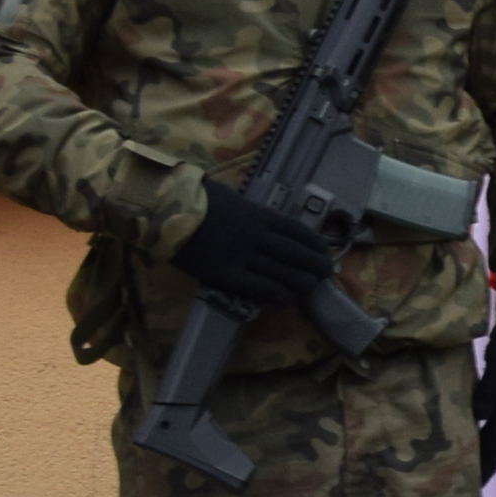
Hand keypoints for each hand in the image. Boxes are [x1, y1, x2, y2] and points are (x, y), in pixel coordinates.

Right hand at [179, 179, 335, 309]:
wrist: (169, 212)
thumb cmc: (198, 200)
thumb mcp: (231, 198)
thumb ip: (250, 210)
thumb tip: (261, 219)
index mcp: (261, 215)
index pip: (297, 231)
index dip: (314, 244)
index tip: (325, 251)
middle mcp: (258, 236)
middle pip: (296, 253)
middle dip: (315, 265)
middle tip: (326, 273)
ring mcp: (244, 256)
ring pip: (282, 273)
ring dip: (301, 282)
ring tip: (310, 287)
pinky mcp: (227, 275)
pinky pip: (260, 287)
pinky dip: (277, 294)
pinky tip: (284, 298)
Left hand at [473, 344, 495, 485]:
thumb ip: (492, 387)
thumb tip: (480, 415)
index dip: (485, 464)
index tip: (471, 485)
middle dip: (482, 462)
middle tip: (462, 481)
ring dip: (482, 447)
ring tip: (464, 461)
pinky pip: (493, 417)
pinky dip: (482, 429)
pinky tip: (471, 429)